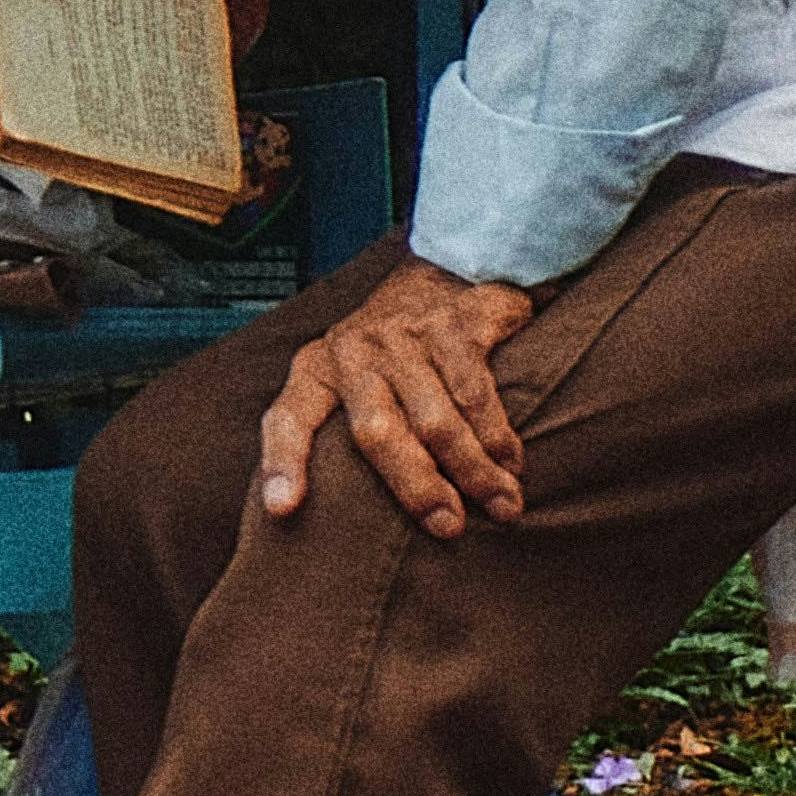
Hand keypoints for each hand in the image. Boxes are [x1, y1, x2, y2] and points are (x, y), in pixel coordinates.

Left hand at [257, 258, 541, 540]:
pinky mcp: (455, 325)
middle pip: (377, 432)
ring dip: (475, 471)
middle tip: (447, 526)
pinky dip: (499, 436)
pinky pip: (477, 394)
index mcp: (319, 368)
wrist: (446, 268)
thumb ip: (340, 429)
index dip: (283, 462)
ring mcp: (405, 335)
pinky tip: (513, 465)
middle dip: (416, 487)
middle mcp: (355, 350)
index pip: (288, 417)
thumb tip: (313, 513)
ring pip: (437, 421)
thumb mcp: (350, 375)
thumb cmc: (393, 351)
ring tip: (503, 507)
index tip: (282, 509)